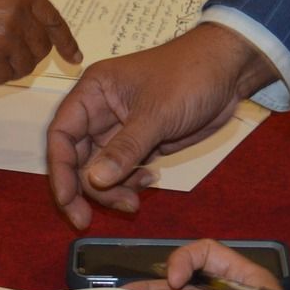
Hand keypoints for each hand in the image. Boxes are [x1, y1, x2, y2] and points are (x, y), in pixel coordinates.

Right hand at [0, 0, 81, 83]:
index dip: (66, 41)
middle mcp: (16, 11)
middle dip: (26, 56)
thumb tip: (33, 25)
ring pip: (24, 66)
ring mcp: (5, 34)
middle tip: (2, 54)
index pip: (53, 19)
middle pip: (40, 48)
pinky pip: (4, 78)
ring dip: (6, 68)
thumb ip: (13, 2)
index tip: (73, 57)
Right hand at [45, 22, 277, 227]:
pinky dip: (130, 183)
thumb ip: (124, 149)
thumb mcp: (156, 114)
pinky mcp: (142, 142)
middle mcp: (100, 111)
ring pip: (100, 170)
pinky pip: (124, 171)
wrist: (230, 70)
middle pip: (77, 158)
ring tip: (135, 202)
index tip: (67, 200)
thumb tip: (93, 181)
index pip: (61, 134)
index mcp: (94, 92)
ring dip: (111, 191)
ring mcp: (120, 129)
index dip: (60, 169)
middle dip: (85, 189)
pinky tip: (151, 181)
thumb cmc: (190, 76)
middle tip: (87, 219)